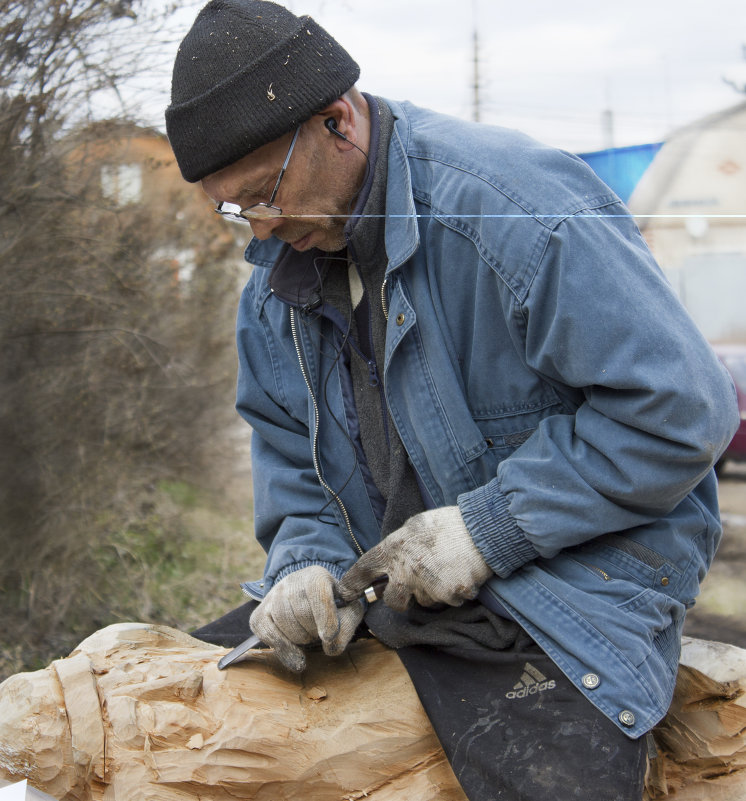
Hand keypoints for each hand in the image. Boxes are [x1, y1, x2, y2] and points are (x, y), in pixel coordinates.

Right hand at [249, 565, 363, 671]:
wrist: (308, 601)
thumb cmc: (332, 606)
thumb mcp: (348, 609)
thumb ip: (347, 623)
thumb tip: (331, 644)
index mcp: (316, 575)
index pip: (318, 591)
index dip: (324, 616)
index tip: (329, 637)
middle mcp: (291, 580)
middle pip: (302, 613)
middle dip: (315, 631)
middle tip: (321, 632)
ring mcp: (273, 596)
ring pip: (285, 624)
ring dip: (301, 639)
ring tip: (309, 634)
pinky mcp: (259, 613)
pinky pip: (267, 634)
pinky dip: (283, 649)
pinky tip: (296, 658)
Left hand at [338, 507, 491, 611]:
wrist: (482, 528)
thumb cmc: (447, 524)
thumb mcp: (414, 526)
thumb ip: (398, 545)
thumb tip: (388, 562)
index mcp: (394, 548)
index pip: (363, 569)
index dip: (351, 584)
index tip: (345, 593)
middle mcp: (407, 570)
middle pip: (393, 601)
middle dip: (400, 599)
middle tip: (413, 587)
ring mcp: (428, 585)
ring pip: (423, 601)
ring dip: (431, 592)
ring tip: (446, 568)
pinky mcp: (449, 595)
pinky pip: (447, 601)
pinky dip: (453, 592)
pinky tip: (460, 573)